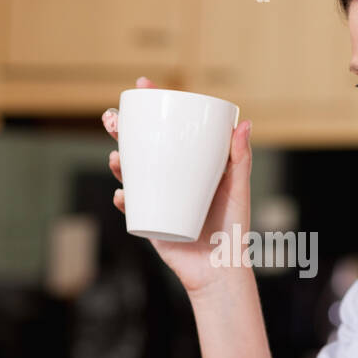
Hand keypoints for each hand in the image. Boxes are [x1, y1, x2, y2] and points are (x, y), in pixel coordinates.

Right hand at [102, 76, 253, 295]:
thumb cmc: (233, 229)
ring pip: (131, 173)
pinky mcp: (150, 221)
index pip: (170, 127)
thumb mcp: (238, 190)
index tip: (143, 86)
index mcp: (190, 163)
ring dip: (118, 161)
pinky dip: (125, 199)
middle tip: (112, 119)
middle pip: (142, 145)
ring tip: (117, 158)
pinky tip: (123, 195)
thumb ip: (240, 159)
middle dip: (121, 129)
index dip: (153, 105)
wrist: (219, 271)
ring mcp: (158, 198)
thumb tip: (245, 123)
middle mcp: (171, 177)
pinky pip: (132, 207)